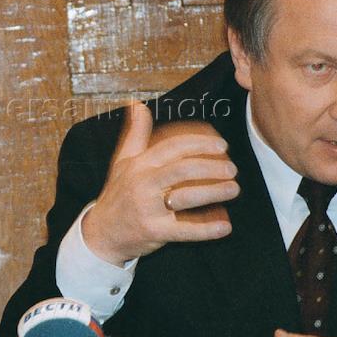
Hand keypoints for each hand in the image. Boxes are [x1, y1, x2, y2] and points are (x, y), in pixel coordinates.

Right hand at [82, 102, 238, 264]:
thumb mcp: (122, 161)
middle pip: (182, 169)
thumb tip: (137, 104)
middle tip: (232, 168)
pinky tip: (225, 226)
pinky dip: (206, 229)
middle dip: (211, 166)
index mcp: (139, 164)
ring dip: (214, 192)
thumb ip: (135, 133)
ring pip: (186, 197)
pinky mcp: (153, 232)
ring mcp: (147, 208)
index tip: (222, 145)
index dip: (199, 144)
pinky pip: (184, 230)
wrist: (102, 233)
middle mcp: (142, 184)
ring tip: (234, 189)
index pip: (172, 147)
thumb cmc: (117, 194)